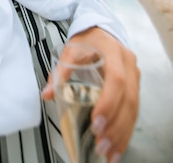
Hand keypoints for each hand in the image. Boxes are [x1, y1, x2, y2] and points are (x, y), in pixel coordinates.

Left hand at [42, 27, 139, 162]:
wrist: (101, 30)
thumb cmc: (87, 40)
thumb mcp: (70, 50)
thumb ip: (60, 71)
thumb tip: (47, 94)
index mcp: (113, 52)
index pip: (116, 79)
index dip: (108, 102)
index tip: (96, 121)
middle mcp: (128, 64)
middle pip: (128, 98)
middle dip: (115, 125)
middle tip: (100, 143)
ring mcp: (134, 75)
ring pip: (134, 108)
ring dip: (122, 133)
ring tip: (108, 152)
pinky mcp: (134, 87)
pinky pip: (134, 111)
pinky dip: (125, 130)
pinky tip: (117, 146)